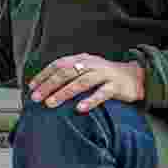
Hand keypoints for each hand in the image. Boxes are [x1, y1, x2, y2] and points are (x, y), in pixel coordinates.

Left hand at [28, 53, 144, 112]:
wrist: (135, 76)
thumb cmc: (105, 76)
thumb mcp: (87, 70)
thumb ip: (71, 74)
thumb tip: (46, 87)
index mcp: (82, 59)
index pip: (58, 64)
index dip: (43, 75)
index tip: (31, 87)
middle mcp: (91, 64)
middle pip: (66, 72)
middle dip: (49, 85)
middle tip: (36, 98)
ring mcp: (104, 74)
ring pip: (81, 82)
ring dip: (64, 93)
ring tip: (51, 103)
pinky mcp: (116, 86)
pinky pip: (102, 93)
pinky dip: (90, 100)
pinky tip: (79, 108)